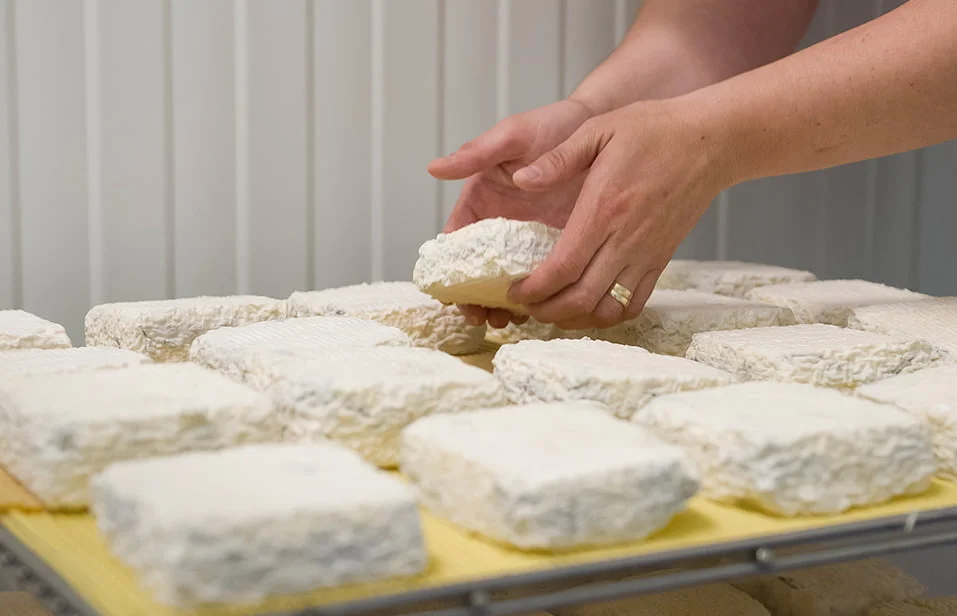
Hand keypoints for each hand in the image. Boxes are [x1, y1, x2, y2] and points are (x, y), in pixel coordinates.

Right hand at [428, 99, 594, 327]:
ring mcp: (531, 237)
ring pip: (511, 279)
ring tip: (510, 321)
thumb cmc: (551, 125)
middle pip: (481, 270)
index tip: (454, 296)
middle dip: (477, 297)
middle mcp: (503, 224)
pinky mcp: (560, 244)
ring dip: (506, 303)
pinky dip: (541, 294)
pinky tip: (545, 308)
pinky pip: (546, 276)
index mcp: (482, 200)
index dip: (451, 271)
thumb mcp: (512, 136)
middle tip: (482, 318)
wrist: (601, 124)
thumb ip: (476, 153)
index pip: (457, 242)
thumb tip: (434, 168)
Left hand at [507, 99, 731, 329]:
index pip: (562, 268)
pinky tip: (590, 307)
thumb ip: (557, 159)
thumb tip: (521, 179)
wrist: (711, 141)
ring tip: (553, 311)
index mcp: (602, 210)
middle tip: (526, 306)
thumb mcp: (598, 129)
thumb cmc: (655, 130)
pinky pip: (634, 303)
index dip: (534, 290)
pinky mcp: (662, 260)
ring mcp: (646, 254)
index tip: (515, 291)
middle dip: (547, 311)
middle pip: (580, 298)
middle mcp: (624, 240)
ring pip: (607, 309)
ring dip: (575, 319)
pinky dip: (609, 316)